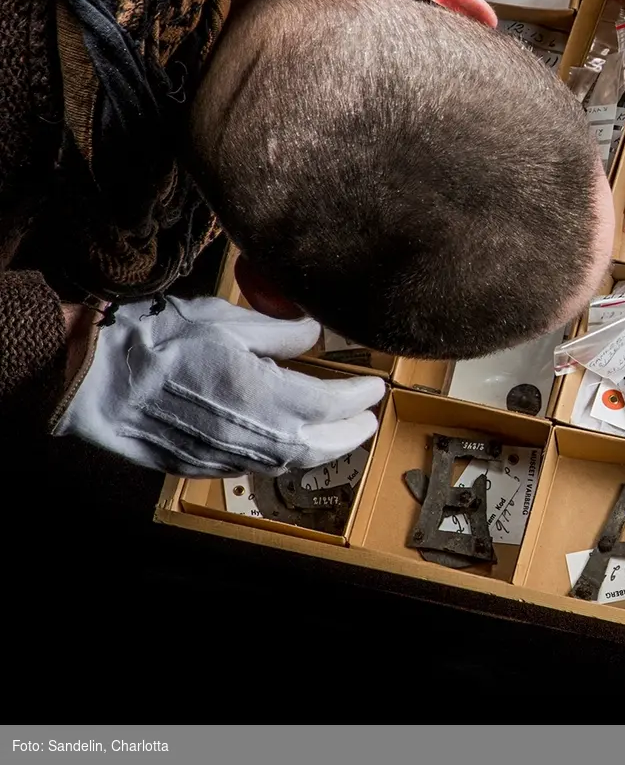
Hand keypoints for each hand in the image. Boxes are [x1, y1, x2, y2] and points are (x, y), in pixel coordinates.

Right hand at [53, 296, 385, 477]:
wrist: (88, 379)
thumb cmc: (153, 342)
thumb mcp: (223, 318)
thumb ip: (278, 330)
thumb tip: (314, 334)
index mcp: (263, 396)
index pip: (331, 404)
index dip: (359, 398)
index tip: (375, 387)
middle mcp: (251, 435)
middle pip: (318, 445)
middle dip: (349, 434)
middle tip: (368, 420)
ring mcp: (224, 455)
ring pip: (288, 462)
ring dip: (320, 451)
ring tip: (337, 436)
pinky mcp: (199, 464)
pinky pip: (255, 467)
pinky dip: (283, 458)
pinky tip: (286, 445)